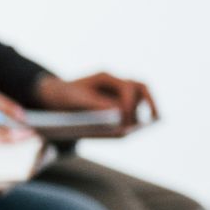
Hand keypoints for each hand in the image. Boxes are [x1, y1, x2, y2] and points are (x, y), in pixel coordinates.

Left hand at [34, 72, 153, 123]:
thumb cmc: (64, 95)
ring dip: (143, 111)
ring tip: (141, 129)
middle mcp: (115, 83)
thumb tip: (120, 115)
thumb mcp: (75, 99)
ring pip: (140, 99)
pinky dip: (132, 120)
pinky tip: (128, 132)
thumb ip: (96, 104)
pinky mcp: (117, 104)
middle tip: (154, 120)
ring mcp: (117, 93)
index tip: (125, 118)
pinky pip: (131, 111)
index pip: (128, 86)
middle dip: (149, 103)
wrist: (55, 97)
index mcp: (105, 77)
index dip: (130, 103)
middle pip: (141, 88)